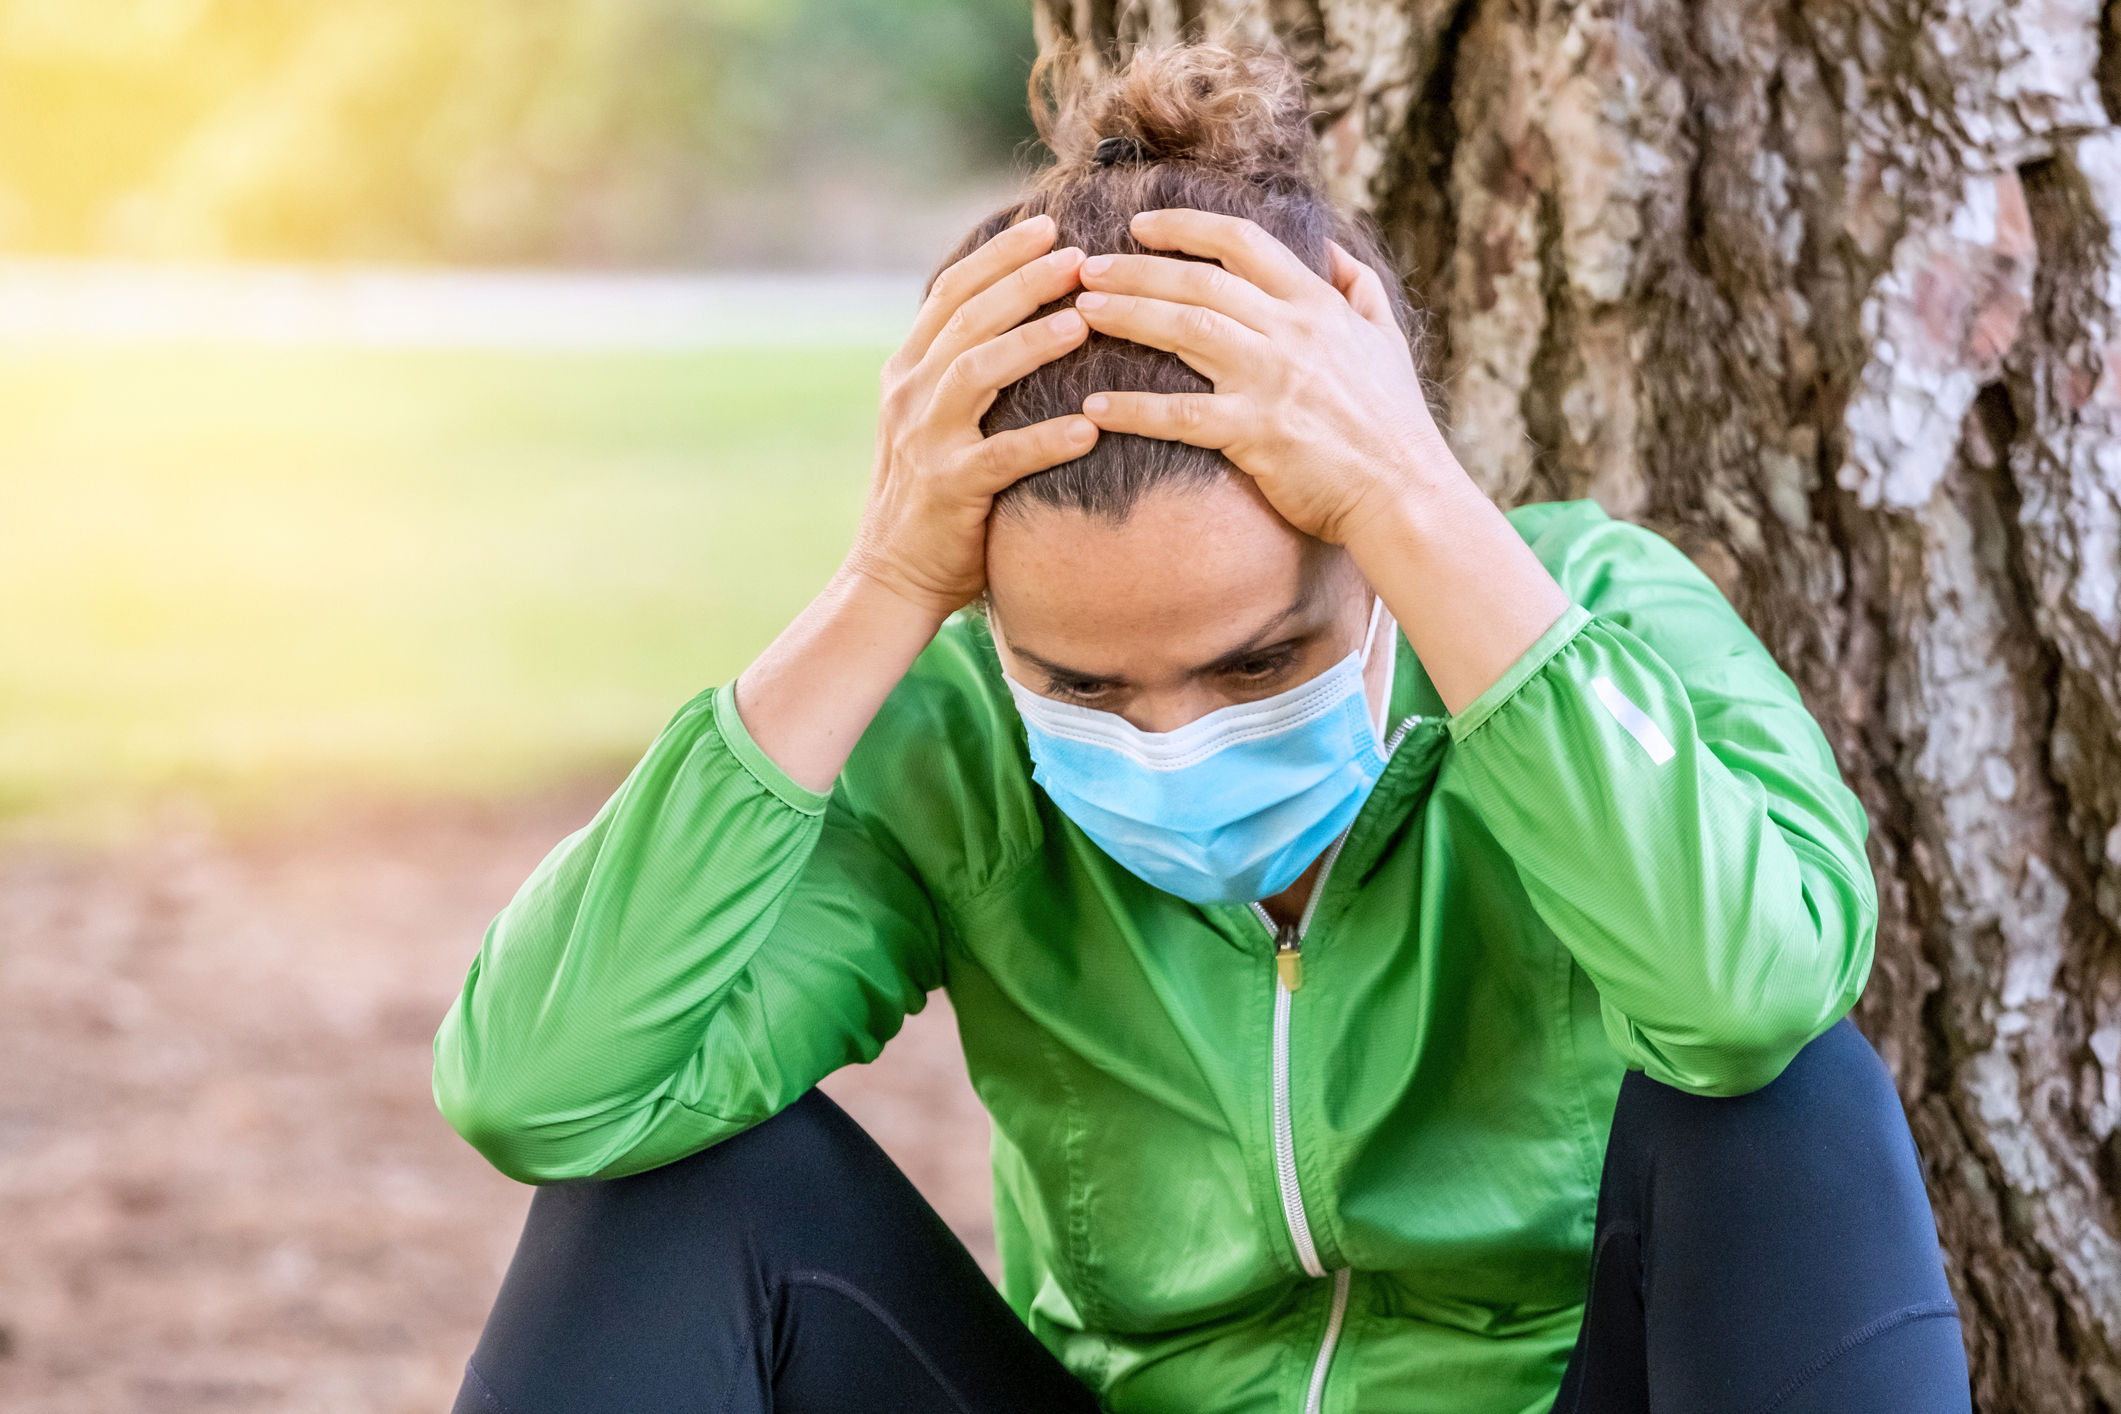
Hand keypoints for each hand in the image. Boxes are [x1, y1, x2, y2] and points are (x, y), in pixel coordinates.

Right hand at [846, 214, 1097, 619]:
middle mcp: (910, 395)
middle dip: (1023, 281)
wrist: (891, 575)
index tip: (1047, 226)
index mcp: (908, 371)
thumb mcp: (936, 419)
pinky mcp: (949, 490)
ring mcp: (925, 441)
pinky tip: (1089, 428)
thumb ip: (965, 371)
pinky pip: (1002, 457)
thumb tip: (1019, 318)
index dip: (998, 255)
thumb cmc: (934, 497)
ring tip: (1083, 321)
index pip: (951, 293)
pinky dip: (1045, 440)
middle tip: (1078, 255)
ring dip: (1031, 343)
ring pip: (976, 372)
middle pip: (967, 319)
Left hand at [1074, 207, 1570, 715]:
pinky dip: (1134, 409)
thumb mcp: (1387, 340)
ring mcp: (1272, 380)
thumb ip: (1359, 289)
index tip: (1140, 224)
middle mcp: (1291, 332)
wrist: (1406, 492)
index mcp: (1317, 305)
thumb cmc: (1394, 423)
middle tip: (1083, 268)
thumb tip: (1334, 249)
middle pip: (1199, 281)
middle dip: (1135, 269)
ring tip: (1079, 312)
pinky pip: (1180, 415)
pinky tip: (1094, 407)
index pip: (1243, 243)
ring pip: (1184, 330)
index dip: (1186, 227)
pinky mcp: (1256, 433)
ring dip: (1127, 316)